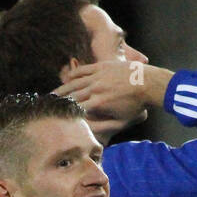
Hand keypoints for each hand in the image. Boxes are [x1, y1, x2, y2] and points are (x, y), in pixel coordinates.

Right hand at [55, 62, 171, 135]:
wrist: (148, 83)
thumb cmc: (136, 105)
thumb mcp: (121, 119)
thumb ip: (105, 123)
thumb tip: (91, 129)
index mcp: (98, 103)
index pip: (76, 109)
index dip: (64, 114)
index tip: (55, 118)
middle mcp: (95, 88)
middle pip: (71, 96)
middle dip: (58, 102)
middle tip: (47, 107)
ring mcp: (98, 76)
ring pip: (75, 82)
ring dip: (62, 88)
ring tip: (53, 94)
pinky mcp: (102, 67)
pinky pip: (84, 70)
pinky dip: (74, 74)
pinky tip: (67, 78)